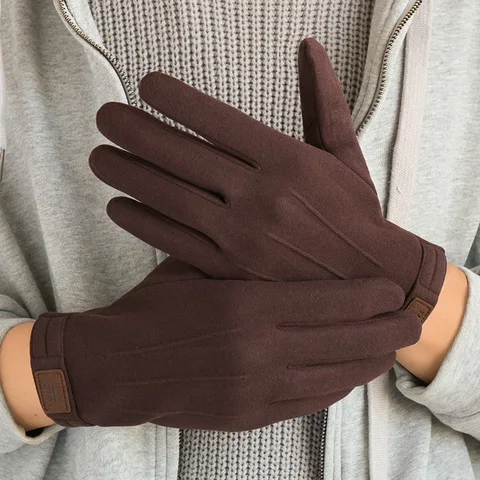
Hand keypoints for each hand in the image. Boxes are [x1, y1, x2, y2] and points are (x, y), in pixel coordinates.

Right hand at [30, 257, 419, 430]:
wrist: (117, 364)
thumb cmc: (155, 310)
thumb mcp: (197, 273)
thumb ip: (242, 268)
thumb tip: (286, 258)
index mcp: (246, 307)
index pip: (328, 302)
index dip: (368, 297)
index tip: (391, 291)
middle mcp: (258, 351)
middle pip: (343, 342)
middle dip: (384, 332)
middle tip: (409, 323)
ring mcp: (255, 390)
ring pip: (333, 378)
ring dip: (367, 363)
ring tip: (387, 350)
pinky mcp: (248, 416)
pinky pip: (308, 404)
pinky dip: (336, 388)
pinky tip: (349, 377)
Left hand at [89, 38, 445, 322]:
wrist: (370, 278)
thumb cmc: (356, 214)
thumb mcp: (346, 154)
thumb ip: (324, 100)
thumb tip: (309, 47)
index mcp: (287, 160)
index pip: (218, 120)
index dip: (175, 100)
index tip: (145, 85)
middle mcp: (260, 195)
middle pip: (183, 156)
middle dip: (136, 132)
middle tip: (105, 116)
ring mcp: (242, 235)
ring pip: (171, 197)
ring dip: (129, 174)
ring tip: (100, 158)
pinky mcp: (231, 268)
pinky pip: (177, 241)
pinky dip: (143, 223)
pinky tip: (120, 207)